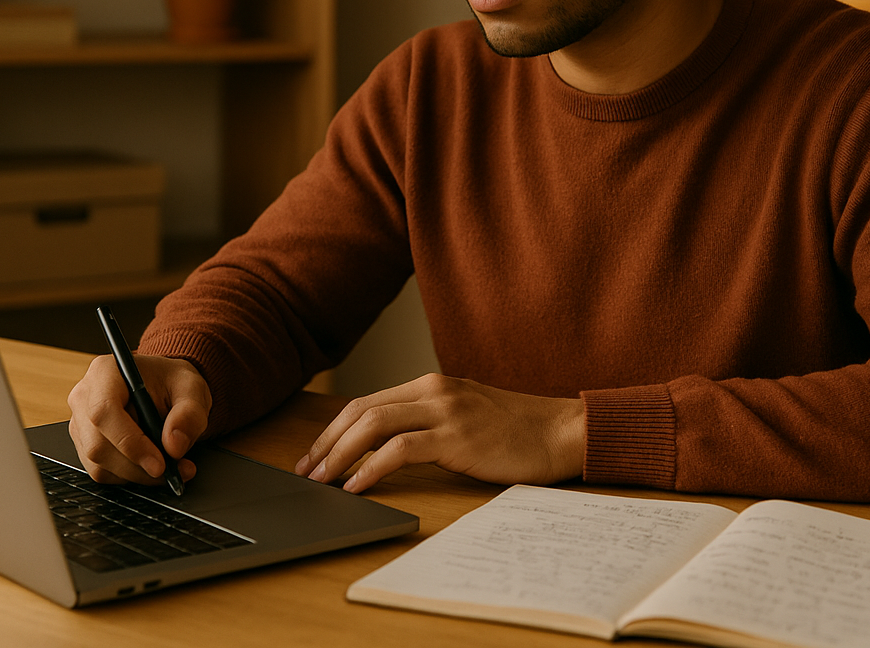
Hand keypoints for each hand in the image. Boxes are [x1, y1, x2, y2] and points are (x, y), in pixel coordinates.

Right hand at [67, 353, 210, 485]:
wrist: (164, 387)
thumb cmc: (172, 382)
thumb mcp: (192, 388)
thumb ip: (189, 413)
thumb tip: (174, 446)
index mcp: (106, 371)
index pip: (104, 411)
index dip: (130, 442)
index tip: (159, 463)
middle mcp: (85, 396)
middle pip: (98, 444)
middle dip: (138, 466)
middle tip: (173, 470)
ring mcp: (80, 422)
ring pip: (98, 463)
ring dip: (137, 474)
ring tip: (171, 468)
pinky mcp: (84, 443)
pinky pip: (100, 471)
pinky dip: (129, 476)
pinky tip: (150, 466)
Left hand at [294, 373, 584, 493]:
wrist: (562, 431)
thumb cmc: (518, 431)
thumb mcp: (466, 416)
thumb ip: (430, 422)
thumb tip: (385, 450)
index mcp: (432, 384)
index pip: (367, 402)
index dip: (333, 430)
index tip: (315, 456)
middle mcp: (434, 390)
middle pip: (360, 410)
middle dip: (326, 443)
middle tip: (306, 472)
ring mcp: (445, 411)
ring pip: (373, 425)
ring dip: (339, 455)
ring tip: (322, 481)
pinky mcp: (457, 437)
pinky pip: (399, 450)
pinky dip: (371, 468)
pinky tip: (357, 486)